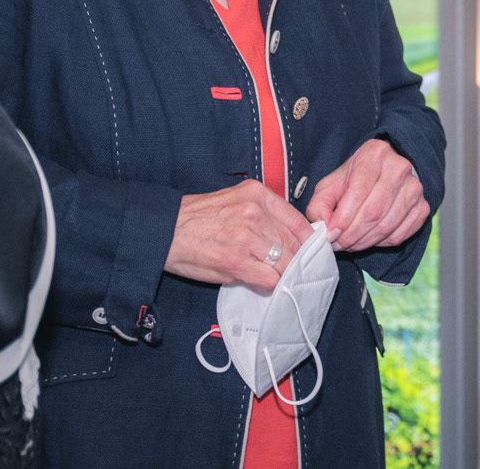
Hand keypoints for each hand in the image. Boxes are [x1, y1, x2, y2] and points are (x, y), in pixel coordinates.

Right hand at [165, 179, 313, 289]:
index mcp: (258, 194)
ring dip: (285, 275)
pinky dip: (270, 285)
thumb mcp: (236, 200)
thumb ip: (264, 214)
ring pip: (284, 263)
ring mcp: (247, 237)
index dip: (309, 241)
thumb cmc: (200, 218)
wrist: (166, 230)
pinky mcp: (236, 261)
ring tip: (281, 280)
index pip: (298, 221)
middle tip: (299, 272)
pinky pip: (268, 279)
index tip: (313, 252)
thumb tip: (290, 237)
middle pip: (294, 244)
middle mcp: (255, 212)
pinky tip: (264, 284)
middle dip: (299, 261)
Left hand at [306, 139, 428, 251]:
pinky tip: (370, 237)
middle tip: (338, 244)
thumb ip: (320, 205)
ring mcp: (414, 187)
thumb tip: (323, 228)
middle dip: (351, 235)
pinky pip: (400, 235)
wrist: (384, 173)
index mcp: (374, 154)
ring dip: (364, 242)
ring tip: (350, 243)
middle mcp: (399, 167)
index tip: (330, 235)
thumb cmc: (355, 179)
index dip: (342, 219)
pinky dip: (381, 243)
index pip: (358, 192)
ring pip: (386, 226)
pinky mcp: (422, 206)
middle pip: (373, 211)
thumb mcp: (331, 184)